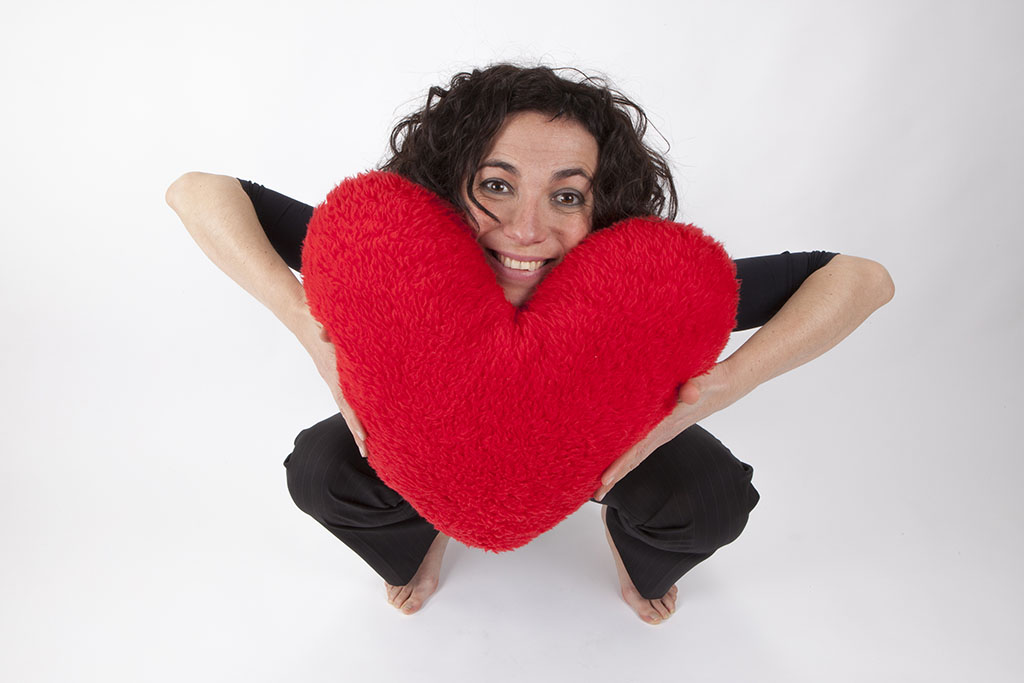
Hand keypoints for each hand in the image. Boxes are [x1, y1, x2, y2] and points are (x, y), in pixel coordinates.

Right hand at [296, 306, 368, 457]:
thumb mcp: (320, 320)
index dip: (354, 417)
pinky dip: (352, 414)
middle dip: (356, 432)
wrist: (300, 314)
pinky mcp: (334, 376)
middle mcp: (331, 378)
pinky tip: (360, 424)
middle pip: (345, 411)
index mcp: (332, 369)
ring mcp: (332, 378)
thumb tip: (323, 332)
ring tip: (366, 449)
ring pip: (345, 408)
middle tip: (367, 453)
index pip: (344, 399)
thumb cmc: (314, 316)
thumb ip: (323, 327)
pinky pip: (344, 399)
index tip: (363, 434)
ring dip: (354, 427)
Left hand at [593, 364, 735, 501]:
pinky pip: (640, 445)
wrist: (726, 386)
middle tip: (596, 495)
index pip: (639, 448)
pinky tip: (615, 460)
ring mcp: (662, 432)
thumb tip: (689, 394)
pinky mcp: (662, 426)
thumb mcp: (705, 382)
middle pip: (635, 459)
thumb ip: (696, 387)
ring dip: (619, 470)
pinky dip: (627, 457)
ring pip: (637, 455)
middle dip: (616, 477)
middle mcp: (662, 433)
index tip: (604, 480)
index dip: (621, 464)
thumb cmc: (713, 383)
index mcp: (666, 425)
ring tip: (600, 487)